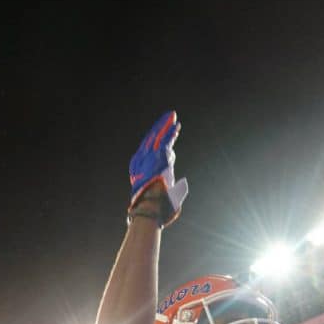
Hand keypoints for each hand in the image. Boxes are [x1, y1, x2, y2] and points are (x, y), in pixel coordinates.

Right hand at [128, 111, 188, 225]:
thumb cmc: (157, 208)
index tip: (167, 135)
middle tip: (168, 118)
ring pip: (158, 137)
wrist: (152, 208)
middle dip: (161, 128)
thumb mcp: (166, 196)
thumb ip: (174, 189)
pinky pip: (165, 141)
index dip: (158, 141)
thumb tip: (182, 184)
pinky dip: (171, 132)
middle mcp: (143, 161)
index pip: (150, 150)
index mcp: (142, 170)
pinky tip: (176, 125)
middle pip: (152, 139)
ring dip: (165, 125)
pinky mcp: (158, 157)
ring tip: (172, 116)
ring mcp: (149, 158)